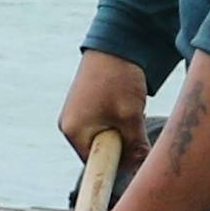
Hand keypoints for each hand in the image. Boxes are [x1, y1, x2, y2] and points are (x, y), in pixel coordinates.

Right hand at [57, 48, 151, 162]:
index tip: (137, 154)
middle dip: (120, 144)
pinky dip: (115, 119)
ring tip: (130, 109)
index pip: (95, 164)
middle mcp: (68, 125)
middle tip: (137, 125)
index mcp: (73, 131)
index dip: (117, 163)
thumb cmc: (117, 79)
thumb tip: (141, 166)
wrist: (113, 44)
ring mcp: (74, 113)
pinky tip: (124, 103)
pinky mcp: (82, 104)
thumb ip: (135, 145)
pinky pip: (100, 123)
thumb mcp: (130, 115)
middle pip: (98, 151)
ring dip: (120, 130)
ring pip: (102, 136)